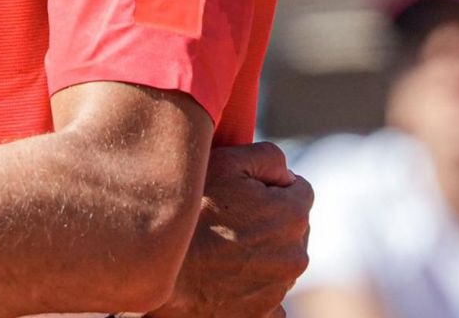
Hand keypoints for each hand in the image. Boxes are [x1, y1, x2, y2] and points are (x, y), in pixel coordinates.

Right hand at [149, 142, 311, 317]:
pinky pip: (265, 295)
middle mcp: (295, 255)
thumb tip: (285, 173)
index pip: (300, 191)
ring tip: (219, 248)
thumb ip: (267, 156)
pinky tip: (222, 276)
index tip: (243, 193)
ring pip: (278, 261)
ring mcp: (279, 290)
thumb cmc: (189, 213)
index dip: (270, 187)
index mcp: (293, 215)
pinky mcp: (263, 315)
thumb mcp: (225, 162)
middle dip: (268, 221)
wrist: (158, 269)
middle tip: (226, 219)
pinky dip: (250, 286)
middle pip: (291, 228)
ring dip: (258, 253)